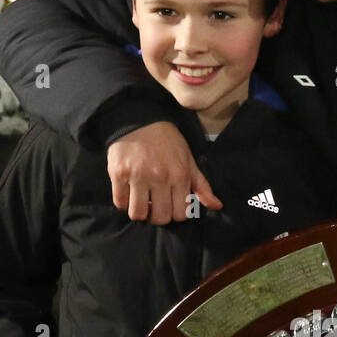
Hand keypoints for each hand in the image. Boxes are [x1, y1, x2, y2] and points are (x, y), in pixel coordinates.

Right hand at [107, 121, 221, 223]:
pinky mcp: (118, 173)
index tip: (169, 205)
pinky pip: (119, 202)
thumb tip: (217, 206)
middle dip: (157, 216)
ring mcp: (137, 175)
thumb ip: (202, 185)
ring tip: (140, 200)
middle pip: (160, 218)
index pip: (180, 214)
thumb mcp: (188, 160)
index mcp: (180, 175)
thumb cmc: (167, 141)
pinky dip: (123, 202)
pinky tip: (128, 192)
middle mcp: (160, 176)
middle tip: (154, 205)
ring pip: (137, 214)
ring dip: (139, 212)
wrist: (139, 118)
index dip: (175, 213)